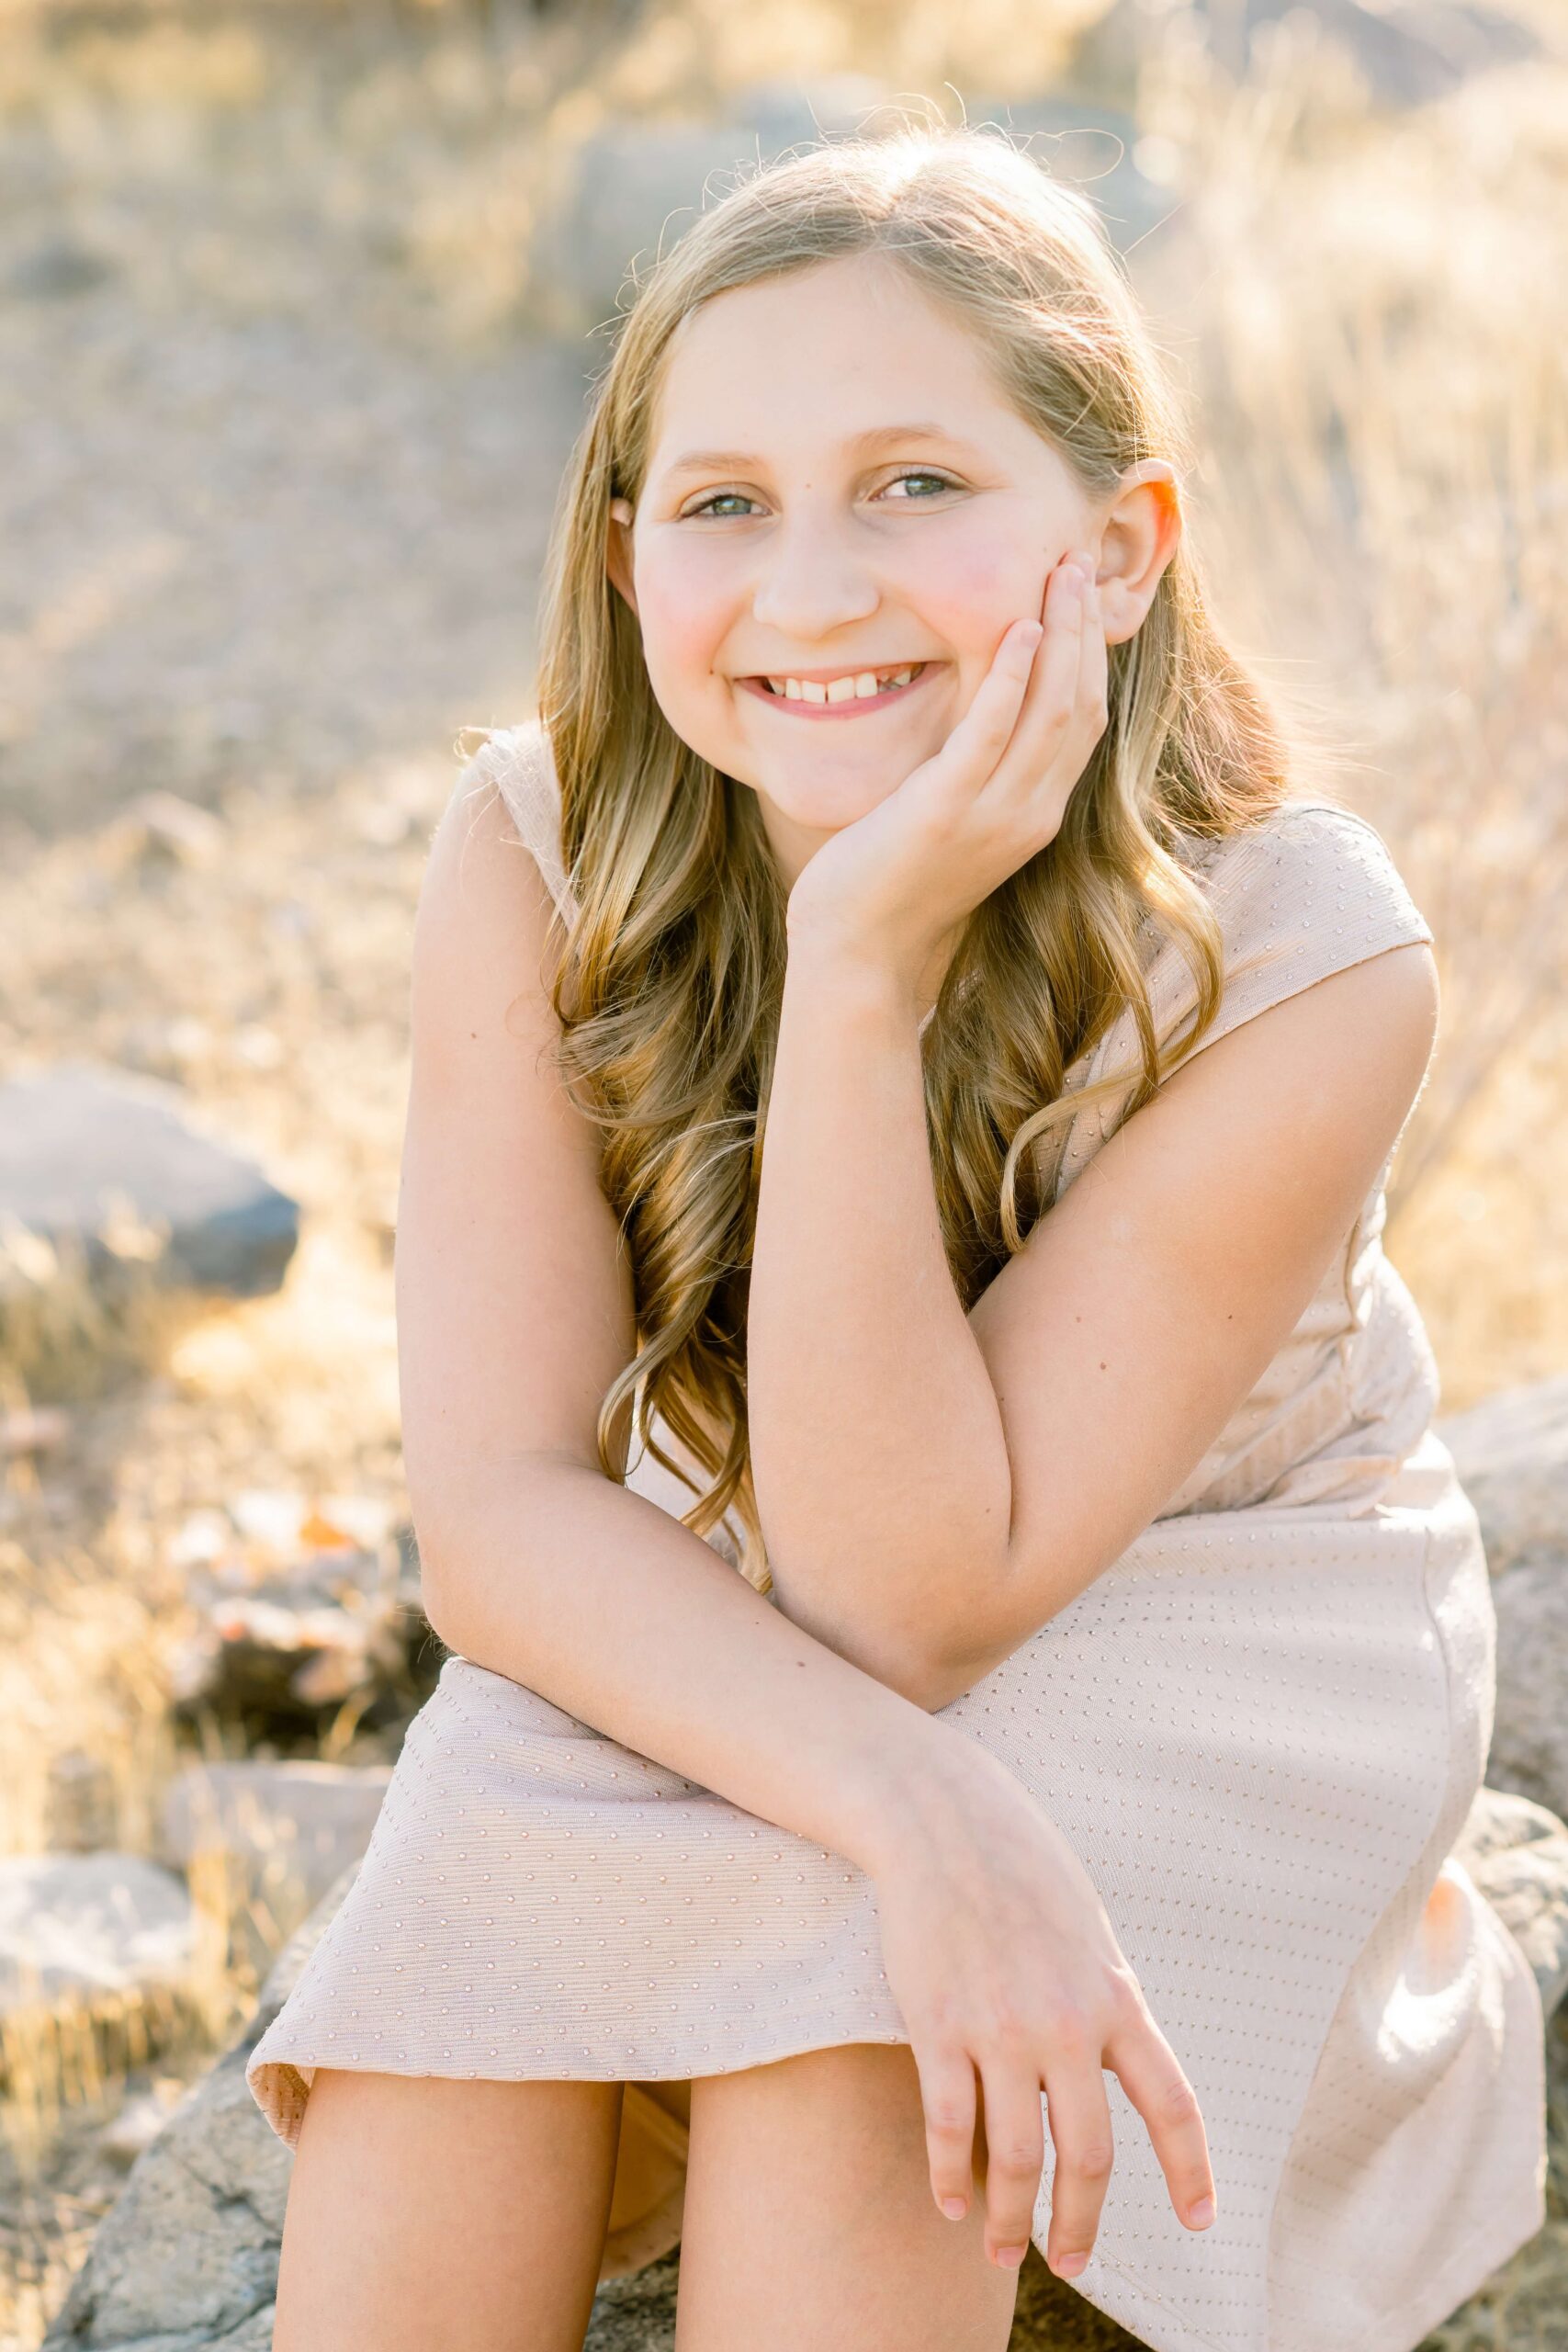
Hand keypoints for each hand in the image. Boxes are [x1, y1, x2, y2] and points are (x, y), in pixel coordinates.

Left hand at [783, 551, 1109, 996]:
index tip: (1083, 595)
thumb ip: (972, 770)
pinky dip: (1010, 679)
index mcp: (1035, 813)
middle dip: (1084, 628)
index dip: (1091, 653)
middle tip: (1078, 562)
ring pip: (1051, 710)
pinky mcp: (947, 811)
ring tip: (1059, 575)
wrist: (858, 952)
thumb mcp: (949, 819)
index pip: (1086, 720)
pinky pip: (991, 734)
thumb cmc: (890, 883)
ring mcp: (995, 814)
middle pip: (1082, 704)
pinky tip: (1017, 630)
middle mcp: (1030, 812)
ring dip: (1060, 635)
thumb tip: (972, 716)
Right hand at [865, 1734, 1215, 2277]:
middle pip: (1087, 2155)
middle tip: (1071, 2263)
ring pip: (1013, 2157)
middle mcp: (1065, 2023)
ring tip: (1003, 2251)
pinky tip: (953, 2204)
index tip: (1198, 2221)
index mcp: (1115, 1998)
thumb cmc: (1022, 1870)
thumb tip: (1116, 2073)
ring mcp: (999, 2027)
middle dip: (1080, 2223)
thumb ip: (1105, 2003)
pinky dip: (949, 2177)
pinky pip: (948, 2126)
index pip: (1172, 2105)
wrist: (944, 1820)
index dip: (1190, 2172)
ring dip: (1009, 2219)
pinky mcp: (937, 2024)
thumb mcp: (1089, 1932)